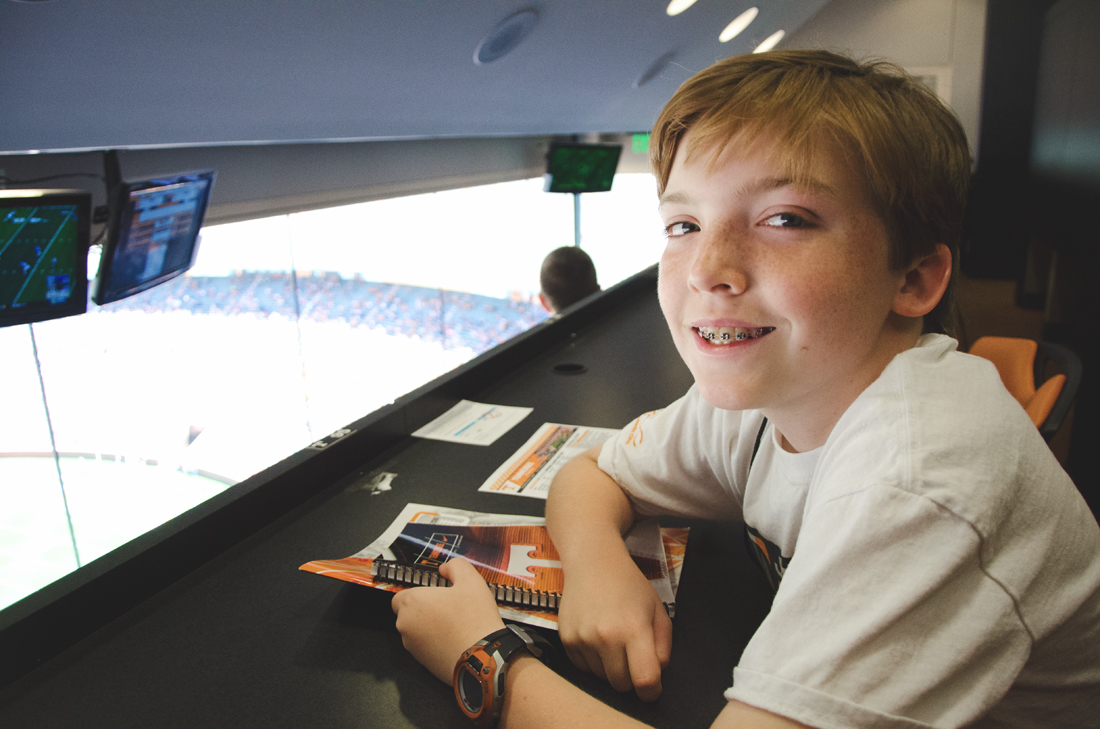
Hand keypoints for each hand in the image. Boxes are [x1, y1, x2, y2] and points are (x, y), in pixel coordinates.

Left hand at [391, 558, 505, 683]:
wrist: (483, 658)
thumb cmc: (474, 622)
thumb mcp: (471, 581)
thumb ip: (455, 566)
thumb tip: (446, 568)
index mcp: (412, 602)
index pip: (400, 595)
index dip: (418, 593)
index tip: (434, 594)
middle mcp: (406, 625)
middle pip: (408, 613)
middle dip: (425, 610)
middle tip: (448, 608)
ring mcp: (412, 646)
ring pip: (416, 631)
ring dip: (429, 626)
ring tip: (455, 624)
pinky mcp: (422, 662)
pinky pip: (424, 647)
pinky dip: (435, 642)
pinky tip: (455, 639)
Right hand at [557, 548, 672, 700]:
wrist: (592, 563)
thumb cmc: (628, 585)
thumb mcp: (657, 609)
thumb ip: (663, 645)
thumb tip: (656, 673)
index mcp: (634, 629)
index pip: (645, 680)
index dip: (652, 691)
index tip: (652, 688)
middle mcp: (606, 637)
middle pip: (621, 685)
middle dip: (630, 678)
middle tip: (632, 657)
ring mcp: (583, 639)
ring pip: (601, 679)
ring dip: (610, 669)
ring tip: (613, 641)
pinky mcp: (567, 641)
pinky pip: (583, 669)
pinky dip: (593, 662)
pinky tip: (597, 639)